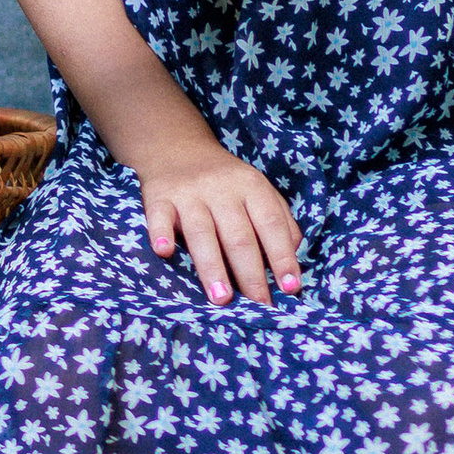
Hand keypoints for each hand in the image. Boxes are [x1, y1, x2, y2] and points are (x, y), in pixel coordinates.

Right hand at [138, 147, 302, 304]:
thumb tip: (295, 261)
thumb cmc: (226, 181)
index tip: (290, 288)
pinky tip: (164, 252)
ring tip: (222, 299)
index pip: (271, 224)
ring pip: (202, 233)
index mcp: (252, 187)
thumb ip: (280, 222)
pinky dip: (160, 233)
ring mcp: (189, 193)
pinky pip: (159, 216)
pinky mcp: (158, 196)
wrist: (177, 148)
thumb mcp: (259, 191)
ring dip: (212, 267)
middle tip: (259, 306)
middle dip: (250, 274)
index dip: (282, 256)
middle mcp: (222, 189)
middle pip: (238, 236)